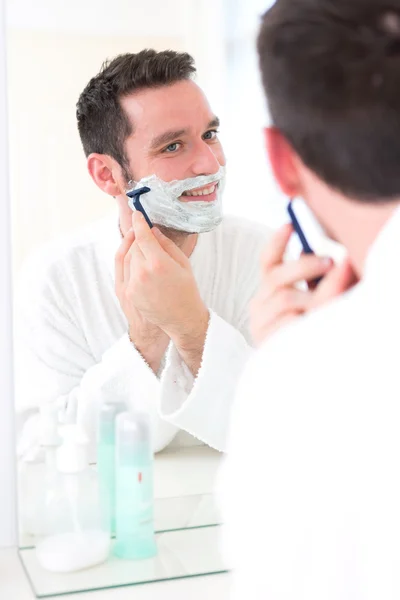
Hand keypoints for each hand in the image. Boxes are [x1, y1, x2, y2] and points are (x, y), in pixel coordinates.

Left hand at [115, 228, 169, 371]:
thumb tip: (153, 232)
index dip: (139, 223)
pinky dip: (128, 262)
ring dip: (133, 250)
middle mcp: (142, 272)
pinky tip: (136, 261)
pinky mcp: (126, 293)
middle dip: (138, 238)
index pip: (142, 235)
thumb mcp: (183, 264)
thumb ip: (167, 245)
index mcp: (158, 263)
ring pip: (126, 257)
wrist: (180, 319)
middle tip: (144, 233)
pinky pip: (123, 271)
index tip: (137, 214)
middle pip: (134, 246)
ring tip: (142, 248)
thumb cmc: (187, 291)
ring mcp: (132, 284)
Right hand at [250, 224, 357, 345]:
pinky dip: (304, 321)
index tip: (290, 224)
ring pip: (286, 299)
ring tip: (329, 303)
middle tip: (331, 261)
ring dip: (311, 297)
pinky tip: (313, 325)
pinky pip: (289, 323)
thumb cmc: (310, 330)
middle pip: (277, 276)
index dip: (276, 242)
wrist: (297, 372)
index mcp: (270, 291)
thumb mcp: (318, 302)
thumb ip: (325, 282)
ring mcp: (261, 325)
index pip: (267, 261)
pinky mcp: (266, 342)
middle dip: (305, 265)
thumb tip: (344, 262)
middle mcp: (260, 305)